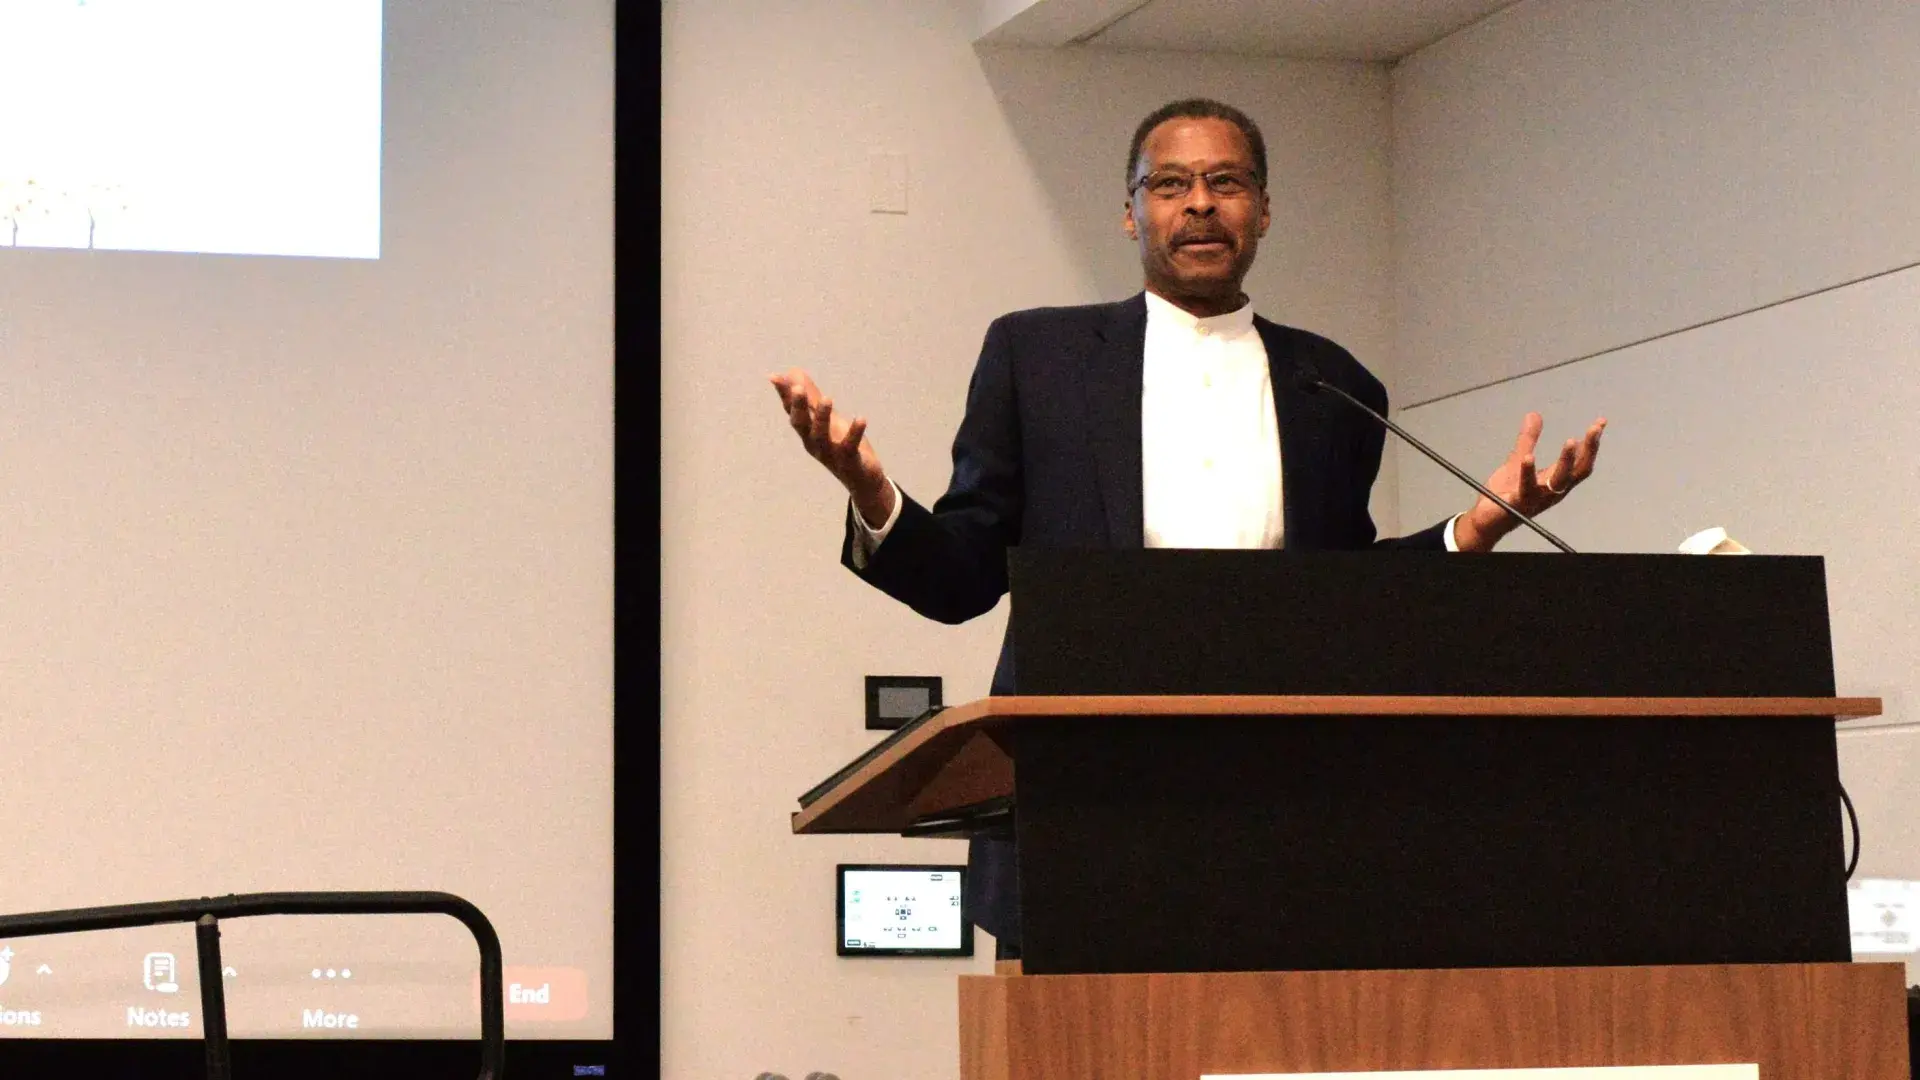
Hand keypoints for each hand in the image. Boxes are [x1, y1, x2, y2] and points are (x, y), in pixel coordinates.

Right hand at [769, 368, 894, 526]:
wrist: (862, 478)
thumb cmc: (841, 445)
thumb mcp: (826, 419)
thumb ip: (810, 397)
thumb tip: (789, 372)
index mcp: (807, 431)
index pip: (792, 411)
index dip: (784, 395)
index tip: (775, 377)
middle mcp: (814, 443)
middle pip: (801, 424)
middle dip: (798, 407)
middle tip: (797, 388)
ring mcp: (830, 454)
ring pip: (822, 436)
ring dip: (822, 418)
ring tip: (827, 398)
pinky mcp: (849, 461)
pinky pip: (850, 447)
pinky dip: (855, 433)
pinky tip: (861, 418)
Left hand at [1454, 413, 1605, 551]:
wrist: (1485, 520)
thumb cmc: (1505, 494)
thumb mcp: (1518, 461)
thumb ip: (1527, 440)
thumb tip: (1534, 414)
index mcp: (1554, 480)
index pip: (1580, 461)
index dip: (1591, 443)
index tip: (1601, 422)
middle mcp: (1552, 491)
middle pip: (1578, 470)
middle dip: (1589, 449)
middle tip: (1595, 428)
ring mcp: (1537, 498)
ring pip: (1559, 480)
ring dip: (1567, 461)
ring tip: (1571, 441)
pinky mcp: (1519, 503)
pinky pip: (1526, 488)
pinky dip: (1528, 472)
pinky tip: (1528, 457)